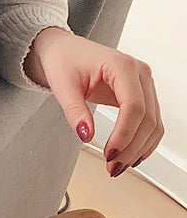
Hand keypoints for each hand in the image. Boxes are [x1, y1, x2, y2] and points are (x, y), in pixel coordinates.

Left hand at [25, 26, 162, 176]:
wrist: (64, 50)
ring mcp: (143, 84)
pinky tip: (129, 156)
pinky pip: (150, 122)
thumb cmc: (63, 60)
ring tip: (117, 166)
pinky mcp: (142, 94)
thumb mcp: (62, 85)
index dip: (124, 134)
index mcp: (121, 65)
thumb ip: (74, 111)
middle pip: (147, 118)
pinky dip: (143, 142)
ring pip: (154, 124)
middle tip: (112, 166)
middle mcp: (139, 73)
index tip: (109, 153)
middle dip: (131, 147)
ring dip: (139, 149)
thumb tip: (86, 135)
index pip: (134, 106)